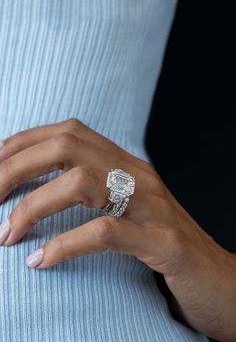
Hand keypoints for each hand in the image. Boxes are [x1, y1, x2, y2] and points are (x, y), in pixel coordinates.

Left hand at [0, 118, 235, 341]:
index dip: (27, 141)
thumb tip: (42, 191)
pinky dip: (65, 244)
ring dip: (35, 206)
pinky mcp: (163, 242)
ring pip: (83, 182)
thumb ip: (95, 193)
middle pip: (69, 147)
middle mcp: (139, 176)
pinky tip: (41, 261)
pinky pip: (105, 232)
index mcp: (128, 165)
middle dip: (19, 167)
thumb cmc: (161, 244)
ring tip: (7, 232)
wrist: (217, 278)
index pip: (72, 132)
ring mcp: (152, 206)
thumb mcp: (127, 208)